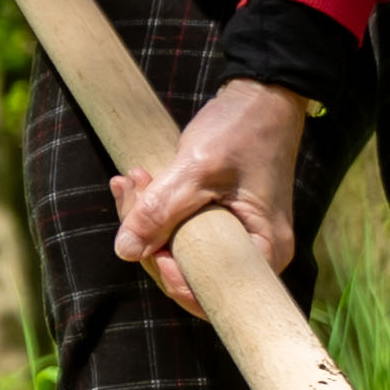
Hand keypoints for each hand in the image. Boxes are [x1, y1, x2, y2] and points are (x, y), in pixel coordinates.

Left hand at [107, 78, 310, 280]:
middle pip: (187, 271)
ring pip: (178, 249)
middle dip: (149, 238)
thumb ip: (162, 212)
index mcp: (264, 250)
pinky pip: (180, 230)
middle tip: (132, 189)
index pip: (211, 294)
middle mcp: (253, 252)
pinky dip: (156, 209)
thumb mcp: (198, 169)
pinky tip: (138, 182)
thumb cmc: (243, 131)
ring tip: (132, 179)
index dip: (172, 280)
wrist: (261, 96)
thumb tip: (125, 253)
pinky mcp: (219, 222)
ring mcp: (235, 237)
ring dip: (146, 218)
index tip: (149, 246)